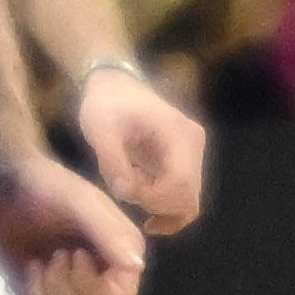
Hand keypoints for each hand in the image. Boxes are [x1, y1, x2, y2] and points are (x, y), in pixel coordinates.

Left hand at [0, 146, 145, 294]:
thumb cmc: (40, 185)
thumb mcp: (76, 200)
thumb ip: (108, 231)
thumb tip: (137, 268)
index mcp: (120, 253)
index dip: (95, 288)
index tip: (74, 255)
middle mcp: (103, 276)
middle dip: (68, 291)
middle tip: (52, 256)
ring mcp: (73, 291)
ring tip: (39, 266)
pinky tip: (28, 277)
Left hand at [71, 62, 207, 231]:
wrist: (115, 87)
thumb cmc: (106, 103)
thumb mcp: (100, 128)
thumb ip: (112, 161)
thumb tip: (124, 194)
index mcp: (179, 134)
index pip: (180, 182)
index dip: (153, 198)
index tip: (123, 190)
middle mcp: (194, 146)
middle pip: (188, 198)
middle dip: (153, 205)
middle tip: (124, 190)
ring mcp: (193, 156)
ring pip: (186, 202)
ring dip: (156, 207)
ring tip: (129, 187)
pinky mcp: (185, 164)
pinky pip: (180, 197)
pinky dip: (160, 205)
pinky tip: (137, 193)